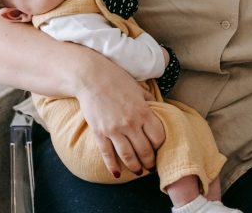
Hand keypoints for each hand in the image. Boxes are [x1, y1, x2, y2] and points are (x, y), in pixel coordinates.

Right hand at [75, 59, 164, 176]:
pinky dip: (113, 166)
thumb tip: (158, 109)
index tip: (160, 149)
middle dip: (150, 161)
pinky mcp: (99, 133)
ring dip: (135, 167)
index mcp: (143, 112)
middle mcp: (130, 123)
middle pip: (145, 150)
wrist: (90, 77)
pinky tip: (118, 174)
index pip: (158, 137)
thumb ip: (149, 101)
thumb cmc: (116, 80)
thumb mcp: (138, 89)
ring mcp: (114, 130)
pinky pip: (107, 154)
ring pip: (128, 156)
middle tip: (151, 166)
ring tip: (139, 171)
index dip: (160, 146)